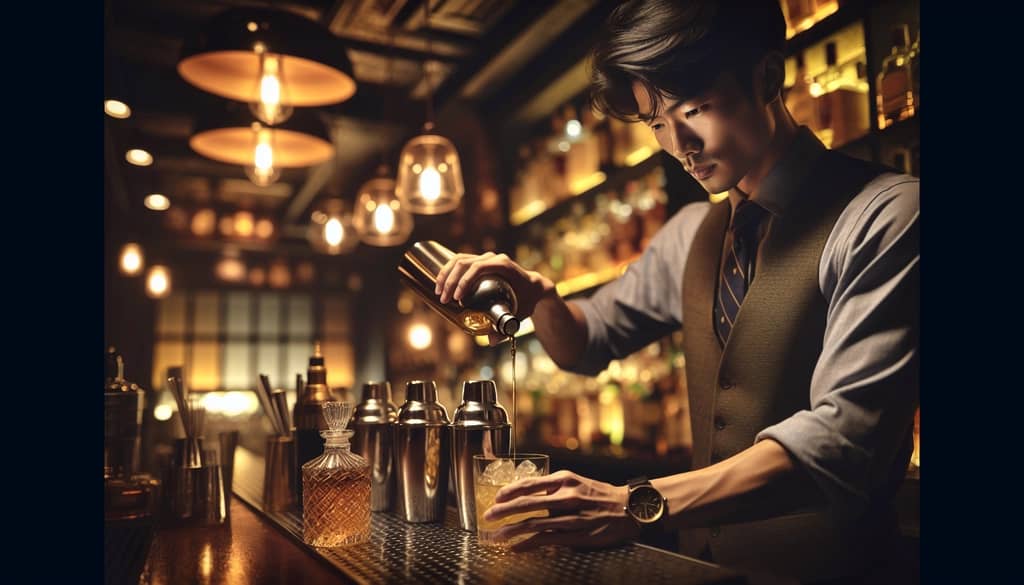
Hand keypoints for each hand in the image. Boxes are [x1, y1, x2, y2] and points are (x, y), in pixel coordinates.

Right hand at [433, 251, 554, 320]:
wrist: (533, 287)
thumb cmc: (528, 299)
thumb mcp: (521, 313)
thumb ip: (507, 328)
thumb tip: (491, 341)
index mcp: (503, 265)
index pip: (478, 268)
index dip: (464, 281)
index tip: (457, 299)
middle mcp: (493, 258)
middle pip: (465, 263)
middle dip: (451, 281)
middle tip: (444, 300)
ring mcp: (485, 257)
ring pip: (459, 260)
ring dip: (445, 275)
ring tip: (439, 293)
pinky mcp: (478, 260)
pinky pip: (460, 261)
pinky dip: (448, 270)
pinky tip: (441, 283)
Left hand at [482, 470, 639, 551]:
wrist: (628, 507)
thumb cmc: (599, 495)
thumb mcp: (576, 482)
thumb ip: (554, 487)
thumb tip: (529, 494)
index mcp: (564, 480)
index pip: (530, 483)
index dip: (509, 491)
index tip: (496, 497)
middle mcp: (566, 496)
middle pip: (526, 504)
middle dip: (503, 511)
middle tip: (488, 517)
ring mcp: (571, 517)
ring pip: (533, 524)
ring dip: (511, 530)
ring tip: (496, 536)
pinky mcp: (576, 534)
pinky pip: (546, 540)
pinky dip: (527, 544)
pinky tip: (516, 547)